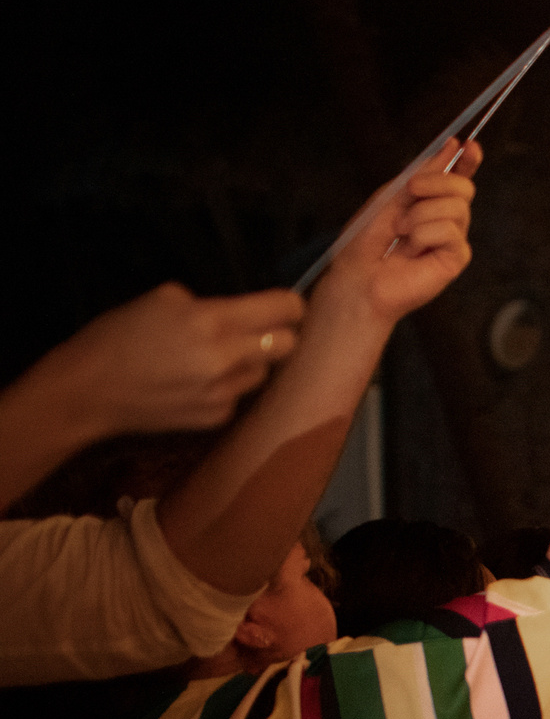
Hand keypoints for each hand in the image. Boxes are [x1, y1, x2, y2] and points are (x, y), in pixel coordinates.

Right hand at [26, 281, 307, 442]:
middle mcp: (225, 359)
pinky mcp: (217, 418)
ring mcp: (224, 393)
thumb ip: (209, 305)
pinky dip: (228, 386)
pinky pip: (239, 395)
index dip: (290, 305)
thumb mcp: (161, 300)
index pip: (282, 311)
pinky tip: (198, 383)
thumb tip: (241, 312)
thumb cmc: (119, 336)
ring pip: (264, 372)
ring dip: (251, 362)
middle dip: (279, 334)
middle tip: (259, 330)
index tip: (287, 304)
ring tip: (217, 357)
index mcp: (211, 321)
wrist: (89, 391)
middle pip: (287, 345)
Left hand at [320, 140, 481, 326]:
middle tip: (409, 191)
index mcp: (430, 201)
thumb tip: (452, 146)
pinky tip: (412, 249)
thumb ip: (423, 173)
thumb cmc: (368, 240)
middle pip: (463, 187)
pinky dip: (424, 235)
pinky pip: (450, 231)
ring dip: (420, 214)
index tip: (468, 145)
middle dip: (435, 182)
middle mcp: (445, 218)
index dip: (467, 160)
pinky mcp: (455, 258)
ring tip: (401, 231)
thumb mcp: (392, 195)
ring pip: (457, 207)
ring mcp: (452, 239)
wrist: (358, 275)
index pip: (457, 177)